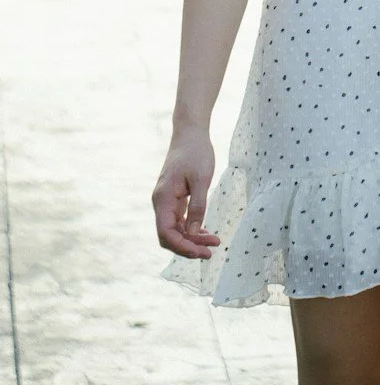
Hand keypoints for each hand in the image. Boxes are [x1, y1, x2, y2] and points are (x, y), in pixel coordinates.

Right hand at [153, 125, 218, 257]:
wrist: (190, 132)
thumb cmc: (196, 152)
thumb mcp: (202, 178)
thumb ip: (198, 206)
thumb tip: (194, 233)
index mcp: (163, 199)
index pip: (166, 233)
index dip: (183, 247)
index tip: (202, 252)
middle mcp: (161, 203)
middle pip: (169, 236)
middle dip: (188, 247)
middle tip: (211, 251)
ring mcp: (166, 202)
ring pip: (175, 230)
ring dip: (191, 239)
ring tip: (213, 243)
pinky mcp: (174, 199)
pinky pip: (179, 221)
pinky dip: (191, 229)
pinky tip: (205, 233)